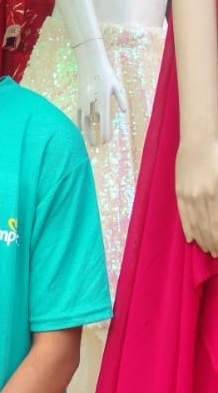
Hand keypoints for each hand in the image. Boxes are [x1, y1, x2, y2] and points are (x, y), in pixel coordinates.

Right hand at [74, 43, 126, 145]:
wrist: (90, 64)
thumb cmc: (106, 74)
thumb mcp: (116, 86)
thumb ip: (120, 99)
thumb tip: (124, 111)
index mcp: (102, 100)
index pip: (104, 121)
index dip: (105, 132)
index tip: (106, 141)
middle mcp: (92, 104)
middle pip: (92, 125)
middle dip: (95, 136)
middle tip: (98, 145)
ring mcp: (83, 103)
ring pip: (84, 122)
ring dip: (87, 133)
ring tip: (90, 142)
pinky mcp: (79, 101)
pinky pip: (78, 116)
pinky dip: (79, 124)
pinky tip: (80, 131)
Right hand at [176, 135, 217, 254]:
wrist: (199, 138)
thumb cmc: (217, 153)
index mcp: (215, 192)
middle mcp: (202, 196)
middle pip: (208, 226)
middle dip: (213, 243)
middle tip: (216, 254)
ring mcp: (189, 195)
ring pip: (196, 223)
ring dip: (202, 239)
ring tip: (207, 249)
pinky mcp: (180, 192)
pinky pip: (183, 214)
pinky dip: (188, 228)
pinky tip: (191, 238)